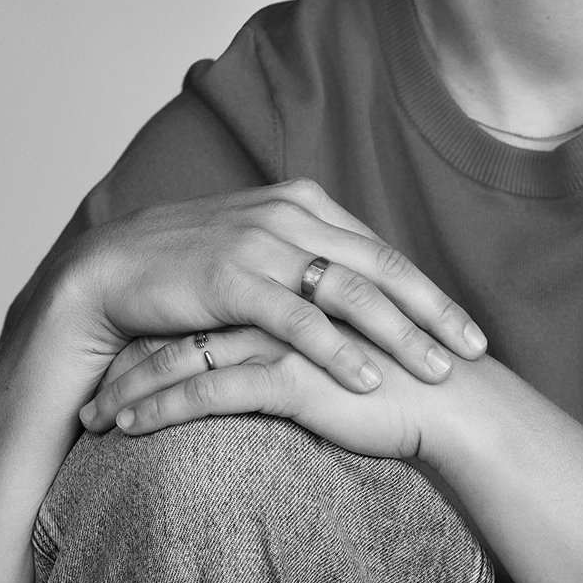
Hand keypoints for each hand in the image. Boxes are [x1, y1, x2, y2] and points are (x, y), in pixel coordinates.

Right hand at [53, 179, 485, 401]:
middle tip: (477, 352)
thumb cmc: (183, 274)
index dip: (429, 294)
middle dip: (434, 312)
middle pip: (380, 267)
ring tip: (439, 371)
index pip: (381, 253)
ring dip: (401, 333)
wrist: (105, 274)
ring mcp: (259, 243)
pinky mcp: (230, 278)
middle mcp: (288, 214)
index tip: (469, 332)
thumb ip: (306, 263)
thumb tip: (359, 294)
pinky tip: (369, 379)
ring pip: (349, 291)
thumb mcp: (256, 255)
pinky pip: (297, 318)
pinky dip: (338, 350)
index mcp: (302, 204)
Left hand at [80, 328, 435, 461]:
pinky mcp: (287, 373)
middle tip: (88, 394)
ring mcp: (280, 333)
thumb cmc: (408, 388)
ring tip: (91, 420)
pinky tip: (126, 432)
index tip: (120, 365)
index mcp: (291, 283)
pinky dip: (158, 411)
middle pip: (180, 323)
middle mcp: (279, 296)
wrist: (456, 408)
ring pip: (180, 354)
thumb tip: (272, 361)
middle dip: (126, 361)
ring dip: (129, 389)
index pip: (204, 305)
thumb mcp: (348, 352)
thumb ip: (309, 341)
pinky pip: (203, 391)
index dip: (158, 336)